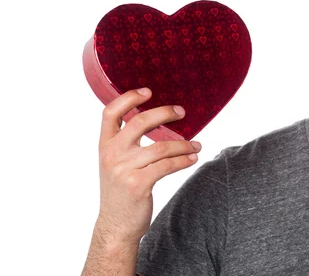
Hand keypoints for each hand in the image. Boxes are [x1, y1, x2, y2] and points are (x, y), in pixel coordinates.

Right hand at [93, 87, 201, 246]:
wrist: (116, 225)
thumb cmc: (121, 191)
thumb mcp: (114, 164)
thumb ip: (126, 143)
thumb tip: (157, 119)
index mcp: (104, 146)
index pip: (109, 113)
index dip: (128, 98)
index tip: (148, 91)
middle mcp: (111, 155)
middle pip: (139, 122)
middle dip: (164, 113)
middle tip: (181, 111)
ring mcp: (124, 170)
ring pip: (161, 146)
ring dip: (183, 144)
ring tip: (196, 145)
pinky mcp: (138, 185)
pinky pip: (168, 165)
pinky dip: (184, 160)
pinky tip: (192, 158)